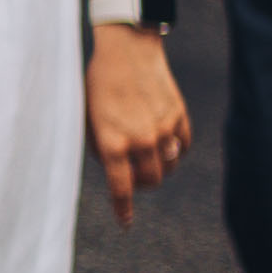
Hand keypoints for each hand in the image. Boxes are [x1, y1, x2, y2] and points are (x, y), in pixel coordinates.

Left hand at [87, 28, 192, 212]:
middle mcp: (140, 139)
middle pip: (151, 182)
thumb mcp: (87, 118)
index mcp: (112, 142)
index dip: (123, 209)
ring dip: (160, 168)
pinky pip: (184, 146)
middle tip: (134, 175)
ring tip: (149, 158)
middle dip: (142, 184)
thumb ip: (100, 147)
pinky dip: (176, 150)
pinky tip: (165, 143)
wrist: (126, 49)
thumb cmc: (98, 83)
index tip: (125, 223)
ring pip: (169, 167)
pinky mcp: (179, 115)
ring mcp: (163, 128)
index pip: (121, 188)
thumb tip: (117, 171)